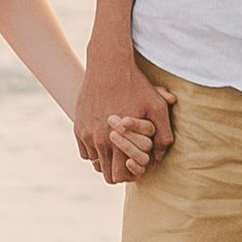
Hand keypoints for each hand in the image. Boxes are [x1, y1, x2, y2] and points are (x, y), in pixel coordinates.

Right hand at [77, 50, 175, 185]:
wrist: (108, 65)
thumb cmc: (136, 86)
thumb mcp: (156, 107)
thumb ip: (163, 135)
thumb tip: (159, 156)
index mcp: (117, 141)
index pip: (119, 176)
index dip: (130, 174)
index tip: (136, 165)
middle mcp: (98, 141)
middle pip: (106, 174)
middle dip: (118, 171)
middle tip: (128, 161)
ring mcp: (86, 134)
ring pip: (95, 163)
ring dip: (106, 160)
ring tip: (119, 149)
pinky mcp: (78, 126)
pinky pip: (85, 151)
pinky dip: (94, 150)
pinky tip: (107, 139)